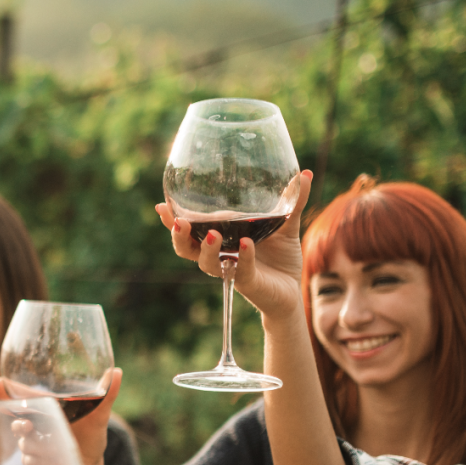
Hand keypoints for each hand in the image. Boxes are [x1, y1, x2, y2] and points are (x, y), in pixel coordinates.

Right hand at [0, 369, 122, 464]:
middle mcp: (35, 424)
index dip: (7, 391)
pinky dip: (43, 462)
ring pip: (24, 444)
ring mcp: (32, 443)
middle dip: (20, 424)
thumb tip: (117, 371)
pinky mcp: (34, 462)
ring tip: (57, 448)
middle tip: (28, 426)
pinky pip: (30, 461)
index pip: (22, 397)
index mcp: (47, 408)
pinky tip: (56, 462)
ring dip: (38, 446)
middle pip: (17, 422)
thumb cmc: (91, 434)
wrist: (90, 464)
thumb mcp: (99, 414)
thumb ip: (106, 394)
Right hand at [156, 169, 311, 318]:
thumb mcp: (286, 225)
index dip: (172, 220)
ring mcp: (231, 269)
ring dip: (207, 250)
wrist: (293, 290)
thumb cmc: (281, 258)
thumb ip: (293, 201)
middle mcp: (219, 255)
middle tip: (179, 222)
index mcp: (220, 239)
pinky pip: (242, 270)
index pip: (190, 230)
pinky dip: (243, 257)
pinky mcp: (248, 282)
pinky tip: (246, 244)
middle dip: (178, 237)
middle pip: (186, 249)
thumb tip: (304, 174)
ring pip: (207, 263)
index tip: (161, 205)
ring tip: (213, 234)